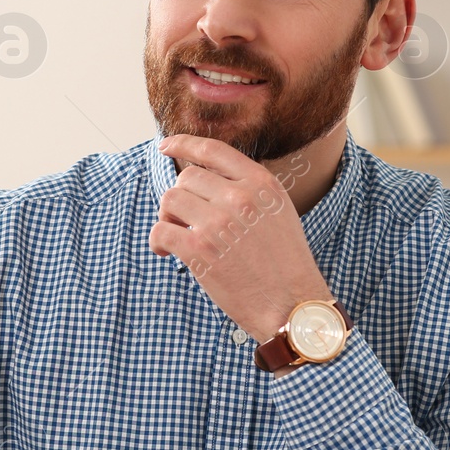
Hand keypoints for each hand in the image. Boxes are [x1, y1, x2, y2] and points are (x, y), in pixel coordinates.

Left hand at [151, 134, 331, 338]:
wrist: (292, 305)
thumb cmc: (285, 265)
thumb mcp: (279, 212)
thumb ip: (250, 189)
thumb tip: (209, 178)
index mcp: (261, 184)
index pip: (213, 150)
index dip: (183, 144)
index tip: (166, 147)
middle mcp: (239, 197)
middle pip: (187, 178)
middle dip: (182, 198)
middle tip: (186, 221)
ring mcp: (217, 222)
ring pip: (170, 200)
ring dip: (168, 218)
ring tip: (179, 236)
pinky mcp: (199, 249)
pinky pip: (160, 230)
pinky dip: (157, 241)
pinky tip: (165, 252)